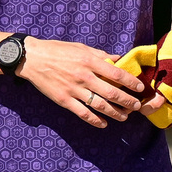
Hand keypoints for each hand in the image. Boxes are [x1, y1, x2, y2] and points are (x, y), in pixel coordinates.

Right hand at [18, 38, 158, 127]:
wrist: (32, 58)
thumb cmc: (57, 50)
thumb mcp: (81, 47)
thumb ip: (100, 55)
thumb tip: (118, 59)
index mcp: (89, 61)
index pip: (116, 73)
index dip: (130, 82)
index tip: (139, 88)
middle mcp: (83, 76)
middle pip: (111, 92)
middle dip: (127, 101)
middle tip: (136, 106)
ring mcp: (73, 90)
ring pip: (99, 105)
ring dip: (114, 113)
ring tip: (124, 117)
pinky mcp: (63, 100)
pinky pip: (82, 113)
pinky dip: (95, 120)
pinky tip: (103, 123)